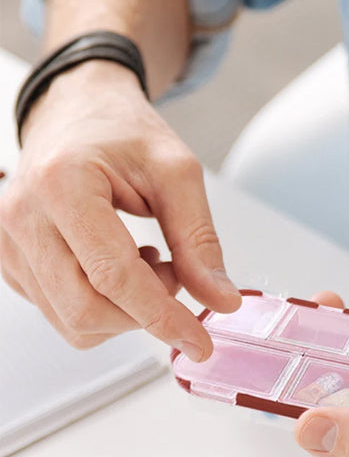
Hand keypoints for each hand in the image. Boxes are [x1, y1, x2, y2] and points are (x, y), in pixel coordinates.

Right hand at [0, 61, 240, 359]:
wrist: (77, 113)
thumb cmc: (123, 133)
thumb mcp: (177, 172)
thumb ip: (199, 239)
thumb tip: (221, 300)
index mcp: (62, 184)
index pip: (113, 276)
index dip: (162, 317)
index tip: (199, 343)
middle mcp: (22, 218)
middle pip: (86, 310)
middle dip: (145, 312)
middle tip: (177, 272)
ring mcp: (8, 244)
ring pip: (73, 321)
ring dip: (126, 309)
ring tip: (149, 259)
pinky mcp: (11, 261)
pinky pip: (61, 312)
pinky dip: (104, 303)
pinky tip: (120, 263)